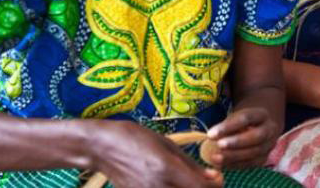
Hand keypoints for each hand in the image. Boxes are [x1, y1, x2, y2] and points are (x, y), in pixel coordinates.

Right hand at [91, 120, 222, 187]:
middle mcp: (157, 187)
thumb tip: (214, 177)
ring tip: (187, 182)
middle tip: (205, 182)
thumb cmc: (135, 138)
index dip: (215, 186)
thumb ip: (191, 164)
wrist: (101, 148)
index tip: (218, 179)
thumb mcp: (167, 144)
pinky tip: (172, 184)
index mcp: (166, 169)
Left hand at [205, 107, 278, 168]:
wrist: (257, 128)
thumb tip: (211, 137)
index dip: (228, 126)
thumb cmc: (241, 122)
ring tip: (216, 158)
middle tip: (219, 145)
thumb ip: (226, 126)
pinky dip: (236, 165)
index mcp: (262, 114)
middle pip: (256, 136)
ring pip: (254, 152)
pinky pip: (251, 163)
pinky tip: (222, 165)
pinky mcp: (265, 158)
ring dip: (234, 156)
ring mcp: (269, 145)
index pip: (246, 118)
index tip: (211, 134)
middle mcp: (270, 129)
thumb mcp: (235, 117)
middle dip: (236, 142)